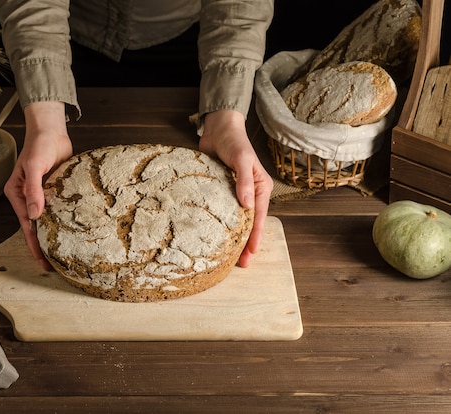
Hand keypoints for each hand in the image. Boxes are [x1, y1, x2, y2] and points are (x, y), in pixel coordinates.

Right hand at [4, 101, 72, 269]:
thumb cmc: (39, 145)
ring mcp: (41, 195)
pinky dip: (63, 220)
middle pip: (35, 227)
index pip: (26, 224)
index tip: (41, 259)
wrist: (51, 131)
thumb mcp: (35, 166)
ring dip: (54, 234)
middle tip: (53, 265)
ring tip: (62, 253)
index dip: (34, 243)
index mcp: (16, 194)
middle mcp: (27, 197)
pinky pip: (58, 209)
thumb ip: (34, 190)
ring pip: (47, 220)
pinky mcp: (54, 191)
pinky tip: (71, 231)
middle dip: (42, 245)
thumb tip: (35, 216)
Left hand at [199, 109, 272, 267]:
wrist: (218, 128)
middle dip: (245, 244)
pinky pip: (221, 211)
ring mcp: (235, 194)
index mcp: (260, 188)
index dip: (254, 238)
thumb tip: (247, 205)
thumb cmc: (234, 141)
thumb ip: (243, 181)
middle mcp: (250, 194)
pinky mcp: (220, 191)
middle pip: (249, 224)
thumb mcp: (242, 159)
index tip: (249, 255)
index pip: (258, 218)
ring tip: (225, 256)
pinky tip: (211, 235)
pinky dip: (219, 224)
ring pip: (235, 220)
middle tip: (239, 264)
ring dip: (232, 237)